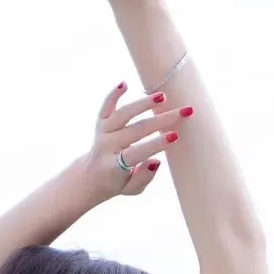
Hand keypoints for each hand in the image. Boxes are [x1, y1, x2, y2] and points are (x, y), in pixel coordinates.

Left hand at [83, 80, 190, 199]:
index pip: (137, 152)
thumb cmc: (118, 182)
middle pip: (135, 130)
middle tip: (182, 112)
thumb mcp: (131, 189)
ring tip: (163, 97)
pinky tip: (125, 84)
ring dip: (142, 104)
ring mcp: (103, 132)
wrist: (91, 176)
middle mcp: (107, 146)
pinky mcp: (100, 122)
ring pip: (123, 114)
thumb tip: (155, 161)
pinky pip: (106, 106)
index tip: (175, 136)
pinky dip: (113, 94)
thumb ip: (142, 178)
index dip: (156, 144)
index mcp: (113, 165)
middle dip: (160, 121)